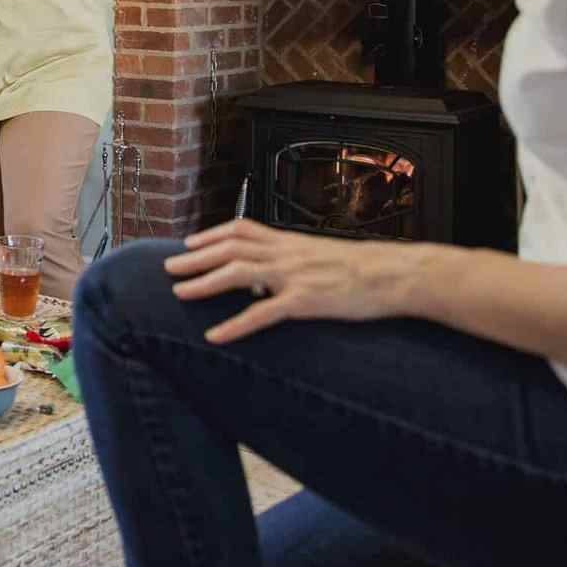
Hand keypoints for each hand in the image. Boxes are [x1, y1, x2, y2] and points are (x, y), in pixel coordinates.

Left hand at [166, 219, 418, 342]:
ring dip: (204, 283)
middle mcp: (287, 254)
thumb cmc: (366, 268)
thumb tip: (279, 269)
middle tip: (169, 268)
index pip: (242, 230)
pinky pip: (262, 313)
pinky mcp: (305, 301)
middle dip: (196, 258)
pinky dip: (235, 325)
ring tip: (180, 293)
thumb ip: (299, 258)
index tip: (190, 243)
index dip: (212, 236)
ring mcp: (294, 277)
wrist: (397, 274)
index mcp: (291, 242)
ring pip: (238, 273)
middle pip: (230, 249)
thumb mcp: (326, 254)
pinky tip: (215, 336)